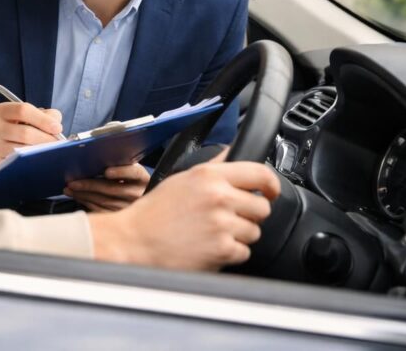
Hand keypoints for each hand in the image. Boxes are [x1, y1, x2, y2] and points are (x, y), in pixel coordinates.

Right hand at [0, 102, 62, 181]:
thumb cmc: (11, 133)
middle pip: (25, 132)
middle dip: (46, 139)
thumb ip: (42, 116)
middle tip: (59, 145)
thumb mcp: (22, 119)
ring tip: (51, 153)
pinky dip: (31, 164)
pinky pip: (17, 164)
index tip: (57, 128)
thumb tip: (56, 123)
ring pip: (23, 150)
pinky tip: (38, 162)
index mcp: (0, 111)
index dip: (43, 119)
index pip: (23, 110)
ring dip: (41, 152)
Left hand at [64, 163, 149, 211]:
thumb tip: (93, 156)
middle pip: (112, 189)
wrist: (139, 196)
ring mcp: (129, 207)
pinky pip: (101, 210)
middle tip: (73, 182)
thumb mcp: (128, 167)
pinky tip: (77, 196)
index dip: (120, 172)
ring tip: (69, 189)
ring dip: (84, 195)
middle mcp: (138, 193)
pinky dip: (86, 202)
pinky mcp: (120, 216)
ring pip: (104, 201)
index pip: (133, 173)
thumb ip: (117, 162)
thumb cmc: (128, 176)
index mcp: (142, 177)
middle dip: (89, 185)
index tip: (107, 171)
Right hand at [86, 156, 280, 270]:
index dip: (271, 184)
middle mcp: (218, 197)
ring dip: (238, 235)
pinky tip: (208, 247)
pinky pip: (244, 252)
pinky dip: (229, 253)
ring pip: (254, 232)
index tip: (271, 191)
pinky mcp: (222, 250)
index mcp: (208, 176)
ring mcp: (222, 224)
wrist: (134, 241)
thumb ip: (212, 167)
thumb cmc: (154, 213)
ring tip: (211, 233)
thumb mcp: (181, 178)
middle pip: (262, 207)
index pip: (259, 173)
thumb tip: (233, 152)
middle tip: (226, 218)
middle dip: (248, 215)